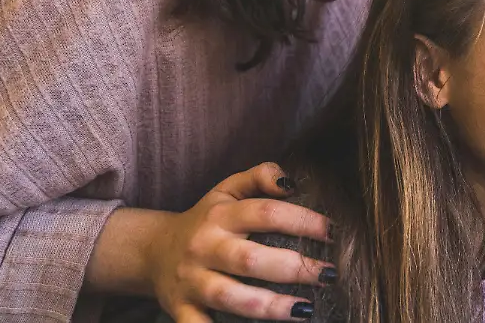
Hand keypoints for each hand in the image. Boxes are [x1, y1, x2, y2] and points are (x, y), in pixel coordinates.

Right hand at [147, 163, 332, 321]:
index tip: (332, 233)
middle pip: (251, 259)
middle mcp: (205, 247)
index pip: (267, 213)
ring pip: (232, 296)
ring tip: (306, 310)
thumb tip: (290, 182)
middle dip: (294, 268)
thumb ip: (260, 176)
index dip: (303, 221)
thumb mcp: (227, 190)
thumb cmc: (205, 220)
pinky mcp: (182, 309)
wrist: (151, 250)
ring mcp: (192, 281)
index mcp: (220, 216)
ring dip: (271, 306)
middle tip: (329, 274)